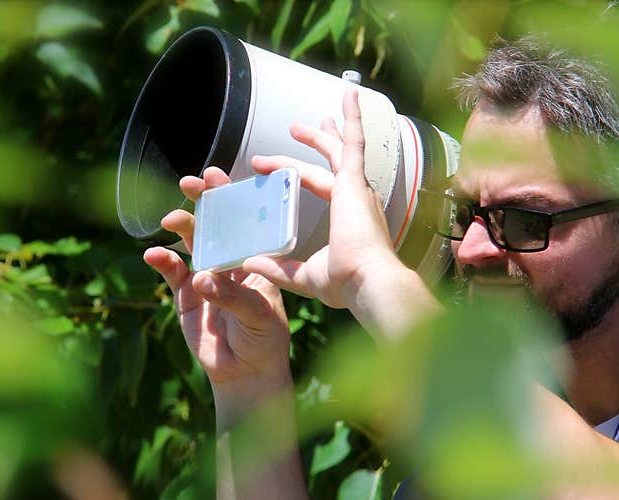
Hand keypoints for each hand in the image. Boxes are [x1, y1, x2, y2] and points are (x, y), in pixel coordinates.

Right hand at [143, 168, 291, 391]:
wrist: (247, 372)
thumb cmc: (266, 339)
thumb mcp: (260, 316)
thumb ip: (233, 297)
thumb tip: (202, 281)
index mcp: (258, 260)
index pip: (246, 222)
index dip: (232, 198)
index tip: (219, 177)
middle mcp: (232, 261)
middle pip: (216, 224)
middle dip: (203, 202)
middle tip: (190, 183)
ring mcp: (207, 275)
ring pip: (192, 243)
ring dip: (181, 227)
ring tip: (170, 219)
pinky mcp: (186, 294)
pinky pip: (172, 273)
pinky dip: (162, 262)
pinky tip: (152, 254)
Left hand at [244, 88, 403, 309]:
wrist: (369, 282)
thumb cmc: (347, 284)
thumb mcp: (306, 275)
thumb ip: (280, 268)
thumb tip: (249, 263)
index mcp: (348, 217)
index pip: (321, 185)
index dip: (296, 174)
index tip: (270, 168)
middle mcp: (356, 198)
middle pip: (333, 160)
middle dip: (317, 142)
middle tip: (297, 128)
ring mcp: (357, 188)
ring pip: (340, 148)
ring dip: (324, 131)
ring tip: (314, 112)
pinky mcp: (354, 182)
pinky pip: (354, 142)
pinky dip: (353, 118)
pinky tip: (349, 95)